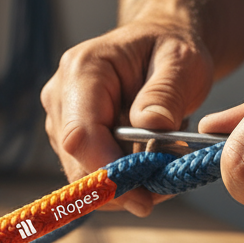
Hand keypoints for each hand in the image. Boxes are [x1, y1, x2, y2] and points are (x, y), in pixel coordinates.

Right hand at [41, 19, 214, 215]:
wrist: (158, 46)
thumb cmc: (169, 49)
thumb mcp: (182, 62)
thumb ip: (166, 92)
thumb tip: (151, 126)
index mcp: (83, 70)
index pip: (80, 135)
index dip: (107, 171)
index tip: (144, 196)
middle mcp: (61, 95)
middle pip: (77, 162)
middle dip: (122, 183)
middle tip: (167, 185)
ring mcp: (61, 119)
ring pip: (83, 175)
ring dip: (125, 183)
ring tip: (163, 165)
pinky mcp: (70, 138)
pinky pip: (90, 174)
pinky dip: (121, 181)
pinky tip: (148, 164)